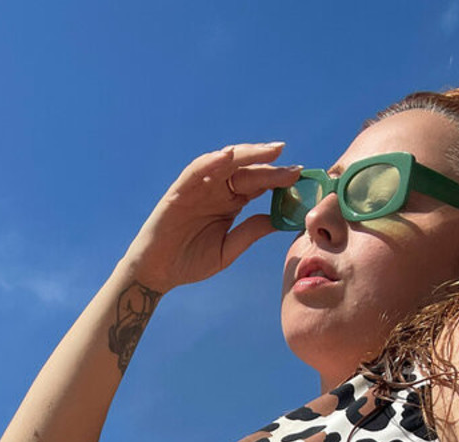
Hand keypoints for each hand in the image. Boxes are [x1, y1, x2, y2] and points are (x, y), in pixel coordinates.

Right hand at [122, 142, 301, 293]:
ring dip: (247, 154)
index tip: (300, 177)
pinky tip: (228, 157)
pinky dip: (211, 162)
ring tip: (270, 152)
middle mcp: (217, 189)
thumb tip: (280, 219)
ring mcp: (198, 187)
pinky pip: (196, 171)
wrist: (158, 272)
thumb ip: (250, 232)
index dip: (278, 179)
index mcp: (231, 202)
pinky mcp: (179, 191)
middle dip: (269, 163)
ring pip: (225, 163)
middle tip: (292, 164)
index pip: (259, 184)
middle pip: (247, 169)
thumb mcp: (227, 250)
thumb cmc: (190, 262)